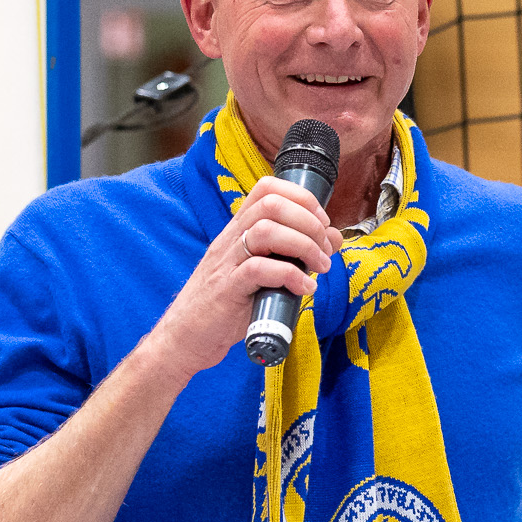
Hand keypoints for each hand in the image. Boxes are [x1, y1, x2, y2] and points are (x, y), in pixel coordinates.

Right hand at [148, 177, 345, 378]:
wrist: (188, 333)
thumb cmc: (231, 302)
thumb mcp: (268, 270)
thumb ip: (297, 251)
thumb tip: (333, 237)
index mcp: (240, 229)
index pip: (267, 188)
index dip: (302, 198)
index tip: (322, 223)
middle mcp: (232, 238)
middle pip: (272, 205)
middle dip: (309, 223)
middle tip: (324, 251)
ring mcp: (227, 261)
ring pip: (266, 231)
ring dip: (304, 246)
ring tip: (319, 268)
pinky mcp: (227, 288)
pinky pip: (259, 269)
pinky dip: (290, 276)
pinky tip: (304, 289)